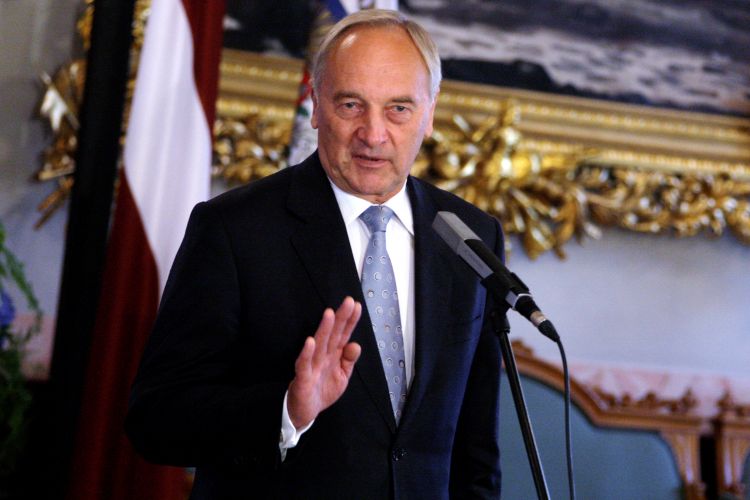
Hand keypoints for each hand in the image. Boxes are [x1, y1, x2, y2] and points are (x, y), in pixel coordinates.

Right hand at [287, 297, 361, 428]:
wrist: (305, 412)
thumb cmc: (323, 390)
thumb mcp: (342, 376)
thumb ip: (349, 360)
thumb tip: (356, 344)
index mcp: (333, 355)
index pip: (343, 334)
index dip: (350, 321)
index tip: (357, 306)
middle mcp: (323, 356)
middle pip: (333, 334)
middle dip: (340, 318)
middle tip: (348, 301)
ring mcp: (312, 365)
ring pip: (319, 345)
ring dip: (324, 329)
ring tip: (329, 314)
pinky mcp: (302, 377)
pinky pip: (304, 364)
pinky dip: (306, 353)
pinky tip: (310, 342)